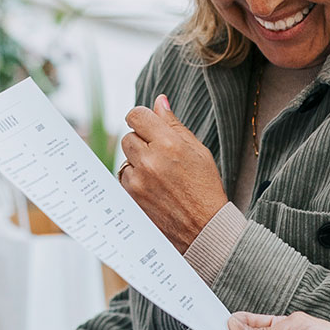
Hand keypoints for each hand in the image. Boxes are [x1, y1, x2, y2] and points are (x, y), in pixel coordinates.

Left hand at [119, 94, 227, 249]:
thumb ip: (174, 124)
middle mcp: (150, 160)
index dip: (141, 117)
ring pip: (125, 156)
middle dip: (141, 140)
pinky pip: (124, 176)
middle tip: (160, 153)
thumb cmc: (205, 188)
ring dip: (137, 159)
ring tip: (160, 173)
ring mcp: (138, 179)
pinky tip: (154, 186)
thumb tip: (159, 101)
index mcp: (169, 144)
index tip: (147, 124)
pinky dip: (135, 177)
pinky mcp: (131, 195)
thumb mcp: (198, 151)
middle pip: (128, 135)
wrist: (203, 228)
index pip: (137, 115)